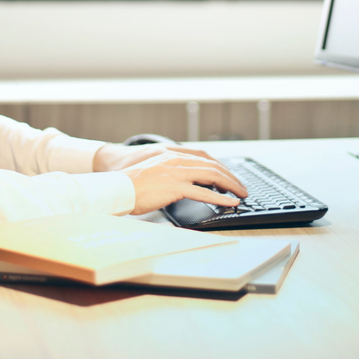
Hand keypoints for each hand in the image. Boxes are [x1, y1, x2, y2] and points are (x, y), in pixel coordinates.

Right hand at [93, 143, 247, 215]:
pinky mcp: (174, 187)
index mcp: (170, 155)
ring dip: (230, 185)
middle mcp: (175, 160)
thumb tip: (183, 184)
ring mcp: (176, 173)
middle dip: (230, 176)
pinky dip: (220, 198)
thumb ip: (169, 173)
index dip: (219, 165)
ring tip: (241, 194)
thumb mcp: (153, 171)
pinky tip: (230, 203)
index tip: (229, 175)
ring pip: (212, 176)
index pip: (203, 157)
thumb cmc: (130, 184)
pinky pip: (203, 193)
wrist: (117, 187)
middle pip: (211, 165)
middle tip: (241, 186)